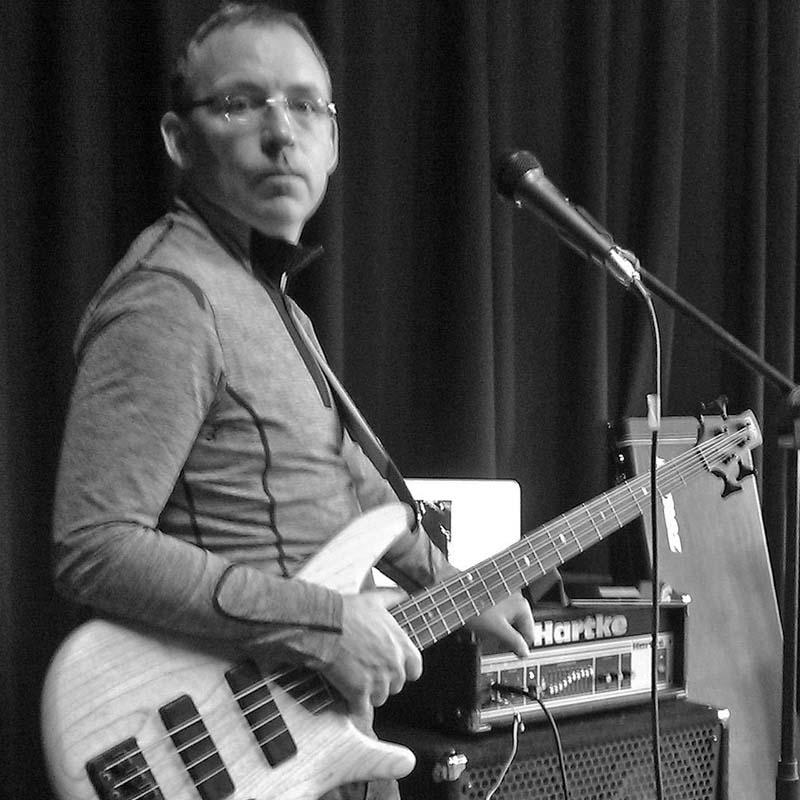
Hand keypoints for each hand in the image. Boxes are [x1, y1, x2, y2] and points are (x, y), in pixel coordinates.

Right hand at [320, 588, 422, 715]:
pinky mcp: (359, 692)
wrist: (326, 626)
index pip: (415, 669)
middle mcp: (394, 665)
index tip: (392, 667)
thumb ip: (393, 598)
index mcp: (401, 645)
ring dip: (368, 693)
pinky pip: (362, 709)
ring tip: (355, 679)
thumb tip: (403, 593)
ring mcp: (378, 680)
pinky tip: (348, 699)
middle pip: (396, 685)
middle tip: (367, 670)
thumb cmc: (348, 612)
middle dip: (383, 681)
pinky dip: (355, 707)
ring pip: (379, 698)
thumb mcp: (375, 599)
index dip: (404, 669)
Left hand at [464, 592, 534, 657]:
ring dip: (496, 631)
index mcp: (521, 606)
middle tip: (493, 643)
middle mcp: (515, 599)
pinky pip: (497, 615)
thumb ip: (514, 642)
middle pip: (517, 628)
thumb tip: (525, 652)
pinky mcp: (494, 597)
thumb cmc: (477, 606)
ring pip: (506, 622)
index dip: (519, 648)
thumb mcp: (498, 629)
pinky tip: (479, 624)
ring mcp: (504, 596)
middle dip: (504, 638)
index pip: (529, 635)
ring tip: (482, 633)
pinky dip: (490, 622)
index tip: (509, 653)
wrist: (458, 592)